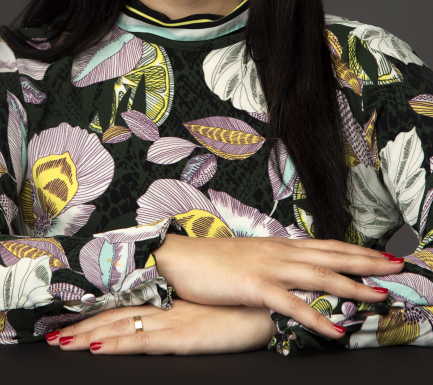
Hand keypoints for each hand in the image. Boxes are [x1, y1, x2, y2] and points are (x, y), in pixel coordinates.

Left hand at [45, 300, 276, 354]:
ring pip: (122, 326)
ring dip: (89, 335)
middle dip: (81, 325)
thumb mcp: (199, 309)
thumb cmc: (234, 309)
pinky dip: (120, 342)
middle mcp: (164, 307)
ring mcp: (171, 320)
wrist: (262, 308)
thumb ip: (176, 311)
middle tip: (51, 333)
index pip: (123, 304)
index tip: (69, 316)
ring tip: (62, 342)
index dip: (95, 311)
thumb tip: (158, 315)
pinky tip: (100, 347)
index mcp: (167, 300)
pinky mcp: (183, 336)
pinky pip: (145, 340)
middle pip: (115, 314)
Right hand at [154, 235, 403, 338]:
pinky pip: (292, 305)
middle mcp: (279, 252)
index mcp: (278, 246)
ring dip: (354, 285)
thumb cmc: (210, 262)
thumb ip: (272, 265)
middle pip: (331, 254)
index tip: (381, 253)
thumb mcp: (248, 259)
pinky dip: (317, 317)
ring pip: (320, 275)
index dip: (355, 249)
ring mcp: (268, 267)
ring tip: (381, 296)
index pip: (326, 245)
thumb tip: (291, 272)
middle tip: (397, 265)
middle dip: (366, 260)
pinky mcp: (254, 285)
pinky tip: (336, 328)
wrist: (177, 257)